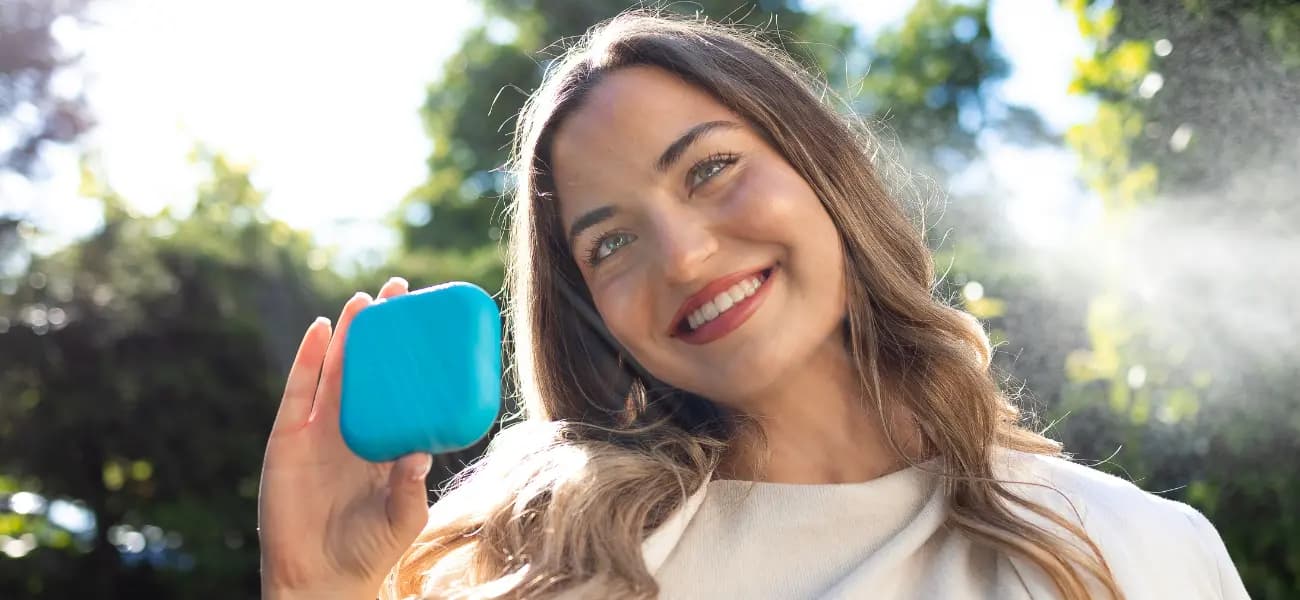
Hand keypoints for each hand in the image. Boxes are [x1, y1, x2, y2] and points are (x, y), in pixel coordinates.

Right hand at [258, 277, 431, 597]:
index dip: (408, 354)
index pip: (397, 386)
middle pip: (366, 366)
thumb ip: (411, 484)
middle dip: (379, 329)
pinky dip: (308, 358)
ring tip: (364, 300)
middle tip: (398, 289)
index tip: (426, 319)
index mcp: (382, 441)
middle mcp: (350, 428)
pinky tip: (321, 330)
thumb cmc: (369, 550)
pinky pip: (298, 390)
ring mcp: (318, 430)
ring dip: (347, 333)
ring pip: (334, 369)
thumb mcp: (404, 514)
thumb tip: (422, 451)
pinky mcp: (288, 438)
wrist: (321, 578)